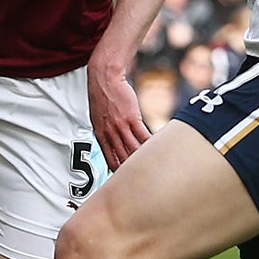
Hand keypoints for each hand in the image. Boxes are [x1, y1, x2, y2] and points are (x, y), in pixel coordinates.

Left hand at [88, 54, 149, 171]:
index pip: (110, 161)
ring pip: (134, 151)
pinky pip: (144, 137)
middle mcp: (110, 134)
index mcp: (101, 136)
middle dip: (133, 171)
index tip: (128, 181)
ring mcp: (120, 127)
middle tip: (145, 178)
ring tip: (156, 166)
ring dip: (145, 160)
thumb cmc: (103, 97)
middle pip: (123, 160)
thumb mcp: (98, 118)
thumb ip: (106, 133)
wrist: (105, 78)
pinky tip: (159, 148)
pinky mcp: (132, 118)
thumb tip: (113, 145)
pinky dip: (152, 145)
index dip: (119, 173)